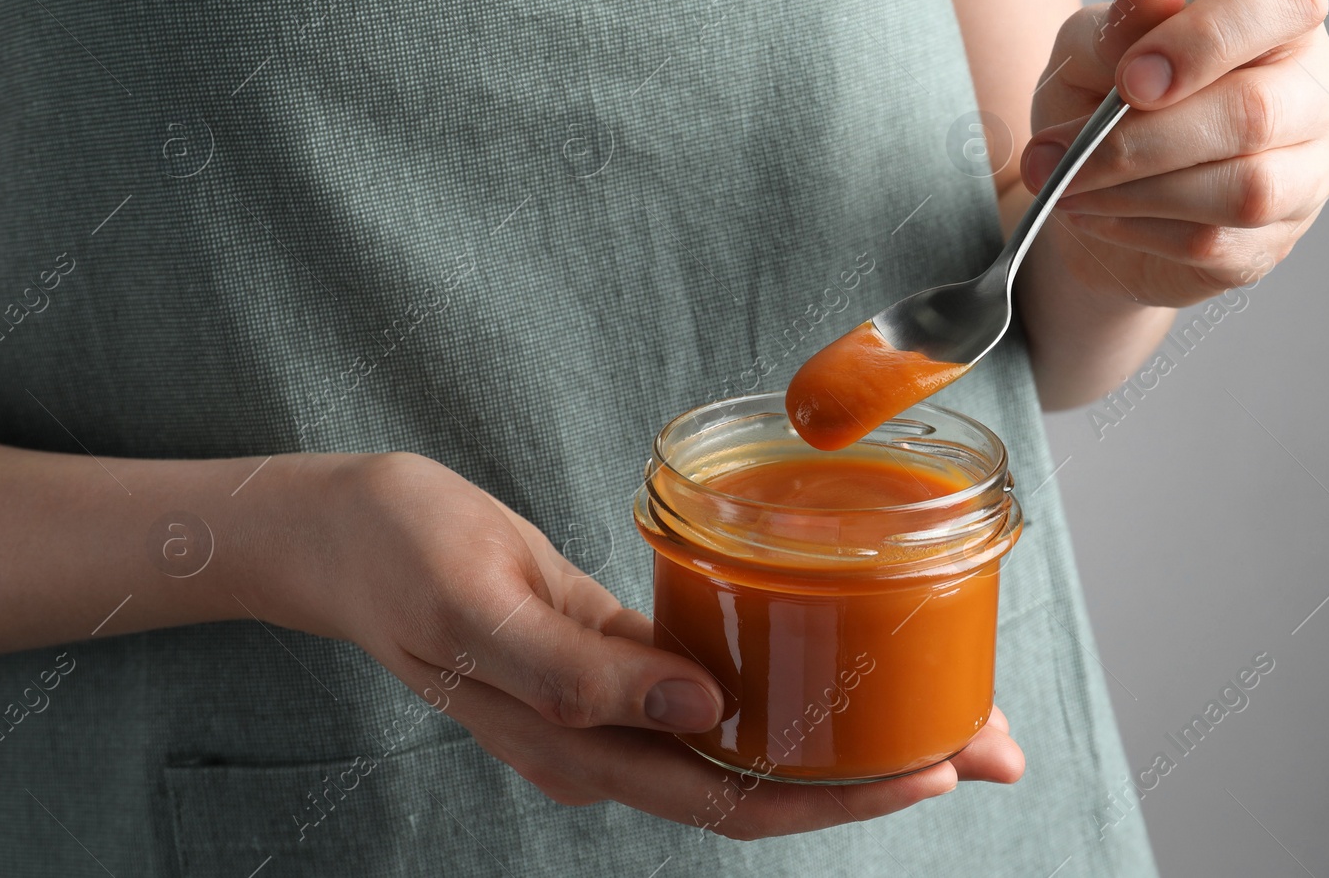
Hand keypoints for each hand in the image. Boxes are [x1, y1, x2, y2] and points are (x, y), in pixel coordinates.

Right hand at [270, 452, 1024, 839]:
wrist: (340, 530)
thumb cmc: (402, 554)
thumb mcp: (483, 604)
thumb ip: (586, 669)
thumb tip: (704, 709)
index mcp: (580, 746)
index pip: (733, 799)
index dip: (838, 798)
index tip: (934, 770)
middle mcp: (610, 741)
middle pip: (763, 783)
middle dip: (876, 775)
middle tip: (988, 744)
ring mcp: (614, 705)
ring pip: (749, 741)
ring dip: (847, 735)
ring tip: (945, 709)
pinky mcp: (614, 659)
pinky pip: (718, 690)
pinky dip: (789, 688)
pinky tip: (837, 665)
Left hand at [1020, 0, 1328, 308]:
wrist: (1087, 194)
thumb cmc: (1102, 105)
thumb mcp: (1087, 52)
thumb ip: (1118, 25)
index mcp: (1280, 20)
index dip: (1206, 37)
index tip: (1129, 79)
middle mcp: (1315, 92)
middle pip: (1256, 112)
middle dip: (1143, 139)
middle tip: (1067, 153)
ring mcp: (1307, 173)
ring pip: (1244, 189)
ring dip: (1136, 192)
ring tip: (1072, 187)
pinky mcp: (1274, 240)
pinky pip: (1215, 242)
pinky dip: (1139, 229)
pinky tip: (1098, 214)